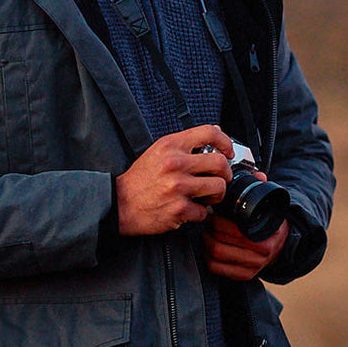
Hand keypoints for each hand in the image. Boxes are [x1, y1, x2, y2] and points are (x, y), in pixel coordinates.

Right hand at [116, 125, 233, 235]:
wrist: (119, 203)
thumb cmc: (139, 180)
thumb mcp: (158, 152)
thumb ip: (185, 144)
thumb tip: (214, 133)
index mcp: (170, 145)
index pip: (209, 132)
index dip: (225, 141)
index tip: (228, 151)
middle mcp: (175, 163)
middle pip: (220, 163)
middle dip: (225, 174)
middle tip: (219, 179)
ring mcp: (178, 186)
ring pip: (218, 188)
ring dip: (215, 195)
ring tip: (204, 197)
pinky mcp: (179, 208)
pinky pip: (204, 212)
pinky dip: (199, 213)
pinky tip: (188, 210)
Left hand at [203, 186, 289, 280]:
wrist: (282, 246)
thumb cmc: (270, 224)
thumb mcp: (269, 207)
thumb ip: (263, 189)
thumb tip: (259, 176)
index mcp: (266, 236)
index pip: (233, 230)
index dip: (217, 220)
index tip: (212, 213)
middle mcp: (260, 254)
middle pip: (220, 243)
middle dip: (209, 230)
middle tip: (207, 221)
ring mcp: (252, 267)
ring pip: (216, 255)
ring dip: (206, 242)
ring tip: (207, 232)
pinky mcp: (244, 275)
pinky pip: (217, 268)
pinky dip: (208, 257)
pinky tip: (210, 247)